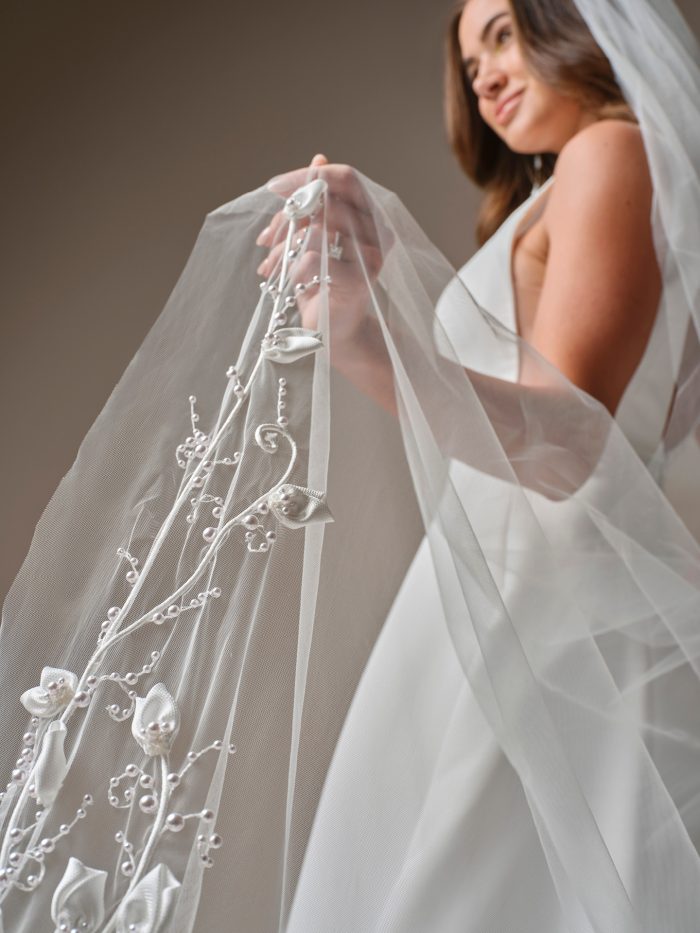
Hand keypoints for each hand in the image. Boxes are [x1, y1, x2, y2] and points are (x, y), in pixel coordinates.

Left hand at [257, 154, 388, 349]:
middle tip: (266, 238)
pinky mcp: (359, 282)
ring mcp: (372, 256)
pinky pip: (314, 258)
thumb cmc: (323, 281)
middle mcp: (380, 232)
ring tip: (269, 264)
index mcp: (372, 215)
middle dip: (288, 216)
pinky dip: (292, 268)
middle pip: (327, 200)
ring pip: (316, 228)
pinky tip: (284, 280)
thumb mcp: (314, 235)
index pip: (345, 179)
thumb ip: (316, 200)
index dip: (309, 176)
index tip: (274, 187)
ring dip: (283, 246)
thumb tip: (318, 157)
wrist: (333, 331)